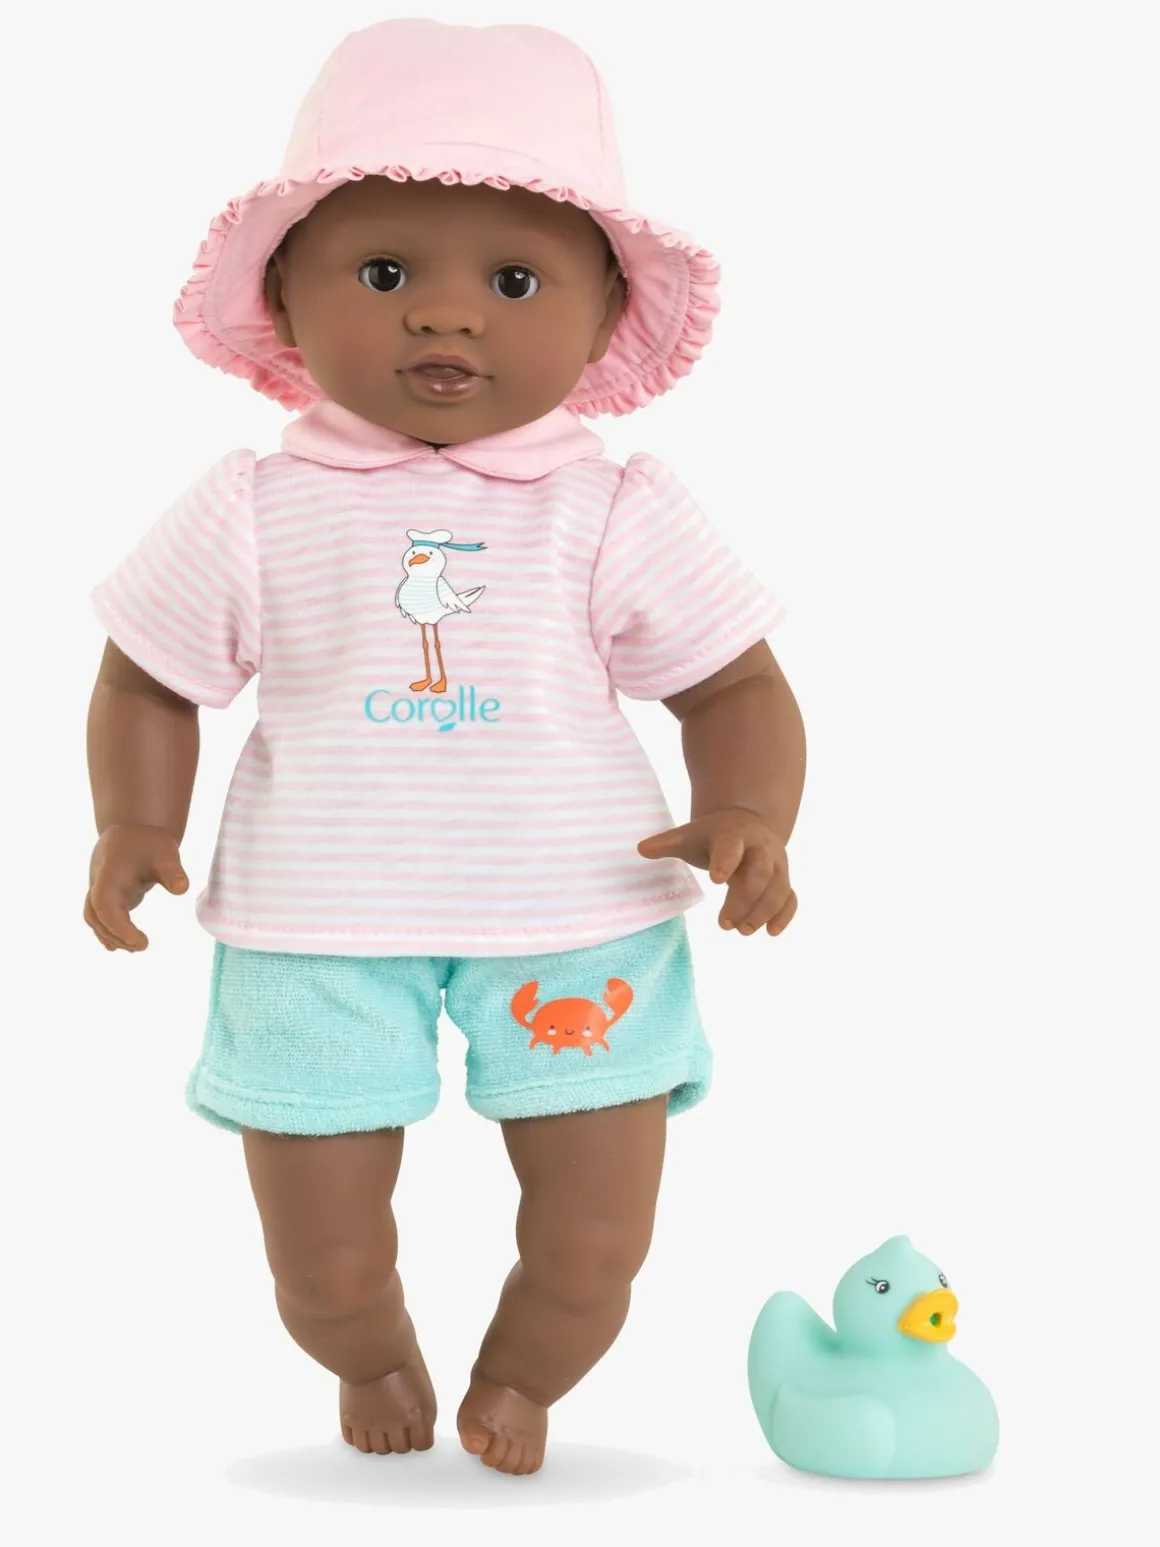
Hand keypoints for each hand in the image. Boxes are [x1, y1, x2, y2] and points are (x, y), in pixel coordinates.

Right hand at [84, 823, 189, 951]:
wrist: (133, 829)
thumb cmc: (149, 842)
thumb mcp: (165, 853)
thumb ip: (172, 871)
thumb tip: (182, 889)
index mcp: (109, 874)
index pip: (104, 905)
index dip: (118, 926)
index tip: (140, 942)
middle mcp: (98, 884)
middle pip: (96, 916)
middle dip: (115, 934)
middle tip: (142, 946)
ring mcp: (99, 890)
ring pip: (95, 919)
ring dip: (112, 935)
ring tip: (137, 947)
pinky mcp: (106, 896)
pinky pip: (100, 917)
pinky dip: (109, 932)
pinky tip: (122, 946)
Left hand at [637, 807, 796, 935]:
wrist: (749, 821)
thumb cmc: (714, 835)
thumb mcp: (691, 834)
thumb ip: (668, 843)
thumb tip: (640, 849)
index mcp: (733, 834)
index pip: (732, 846)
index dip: (726, 861)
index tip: (714, 880)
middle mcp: (759, 848)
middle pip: (761, 872)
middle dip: (744, 899)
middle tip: (724, 924)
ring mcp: (776, 863)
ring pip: (779, 888)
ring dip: (763, 912)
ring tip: (742, 930)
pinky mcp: (784, 879)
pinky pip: (791, 897)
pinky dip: (785, 915)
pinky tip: (771, 932)